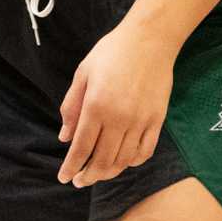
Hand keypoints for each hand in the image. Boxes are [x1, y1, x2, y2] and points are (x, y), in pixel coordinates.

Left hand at [57, 25, 172, 187]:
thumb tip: (64, 137)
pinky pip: (145, 151)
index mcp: (96, 106)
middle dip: (88, 176)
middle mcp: (119, 118)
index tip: (64, 178)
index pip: (81, 147)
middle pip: (102, 160)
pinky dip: (132, 162)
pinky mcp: (157, 120)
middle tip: (80, 181)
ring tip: (98, 174)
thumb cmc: (112, 52)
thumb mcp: (83, 73)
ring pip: (123, 160)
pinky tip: (123, 162)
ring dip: (108, 172)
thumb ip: (71, 106)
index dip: (71, 166)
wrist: (150, 39)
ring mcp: (140, 121)